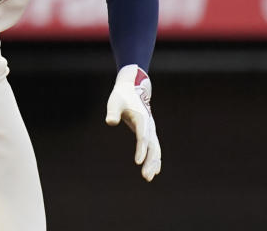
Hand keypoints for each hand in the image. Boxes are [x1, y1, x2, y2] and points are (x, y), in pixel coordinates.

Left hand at [105, 64, 161, 181]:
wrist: (132, 89)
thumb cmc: (121, 96)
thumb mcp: (114, 102)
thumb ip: (113, 112)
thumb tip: (110, 122)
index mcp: (142, 118)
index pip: (142, 136)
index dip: (141, 149)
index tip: (138, 162)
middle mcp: (149, 125)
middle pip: (151, 146)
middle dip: (150, 162)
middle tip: (146, 177)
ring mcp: (150, 129)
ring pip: (155, 148)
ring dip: (153, 163)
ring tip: (149, 178)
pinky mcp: (149, 132)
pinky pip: (154, 147)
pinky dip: (155, 159)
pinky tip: (155, 171)